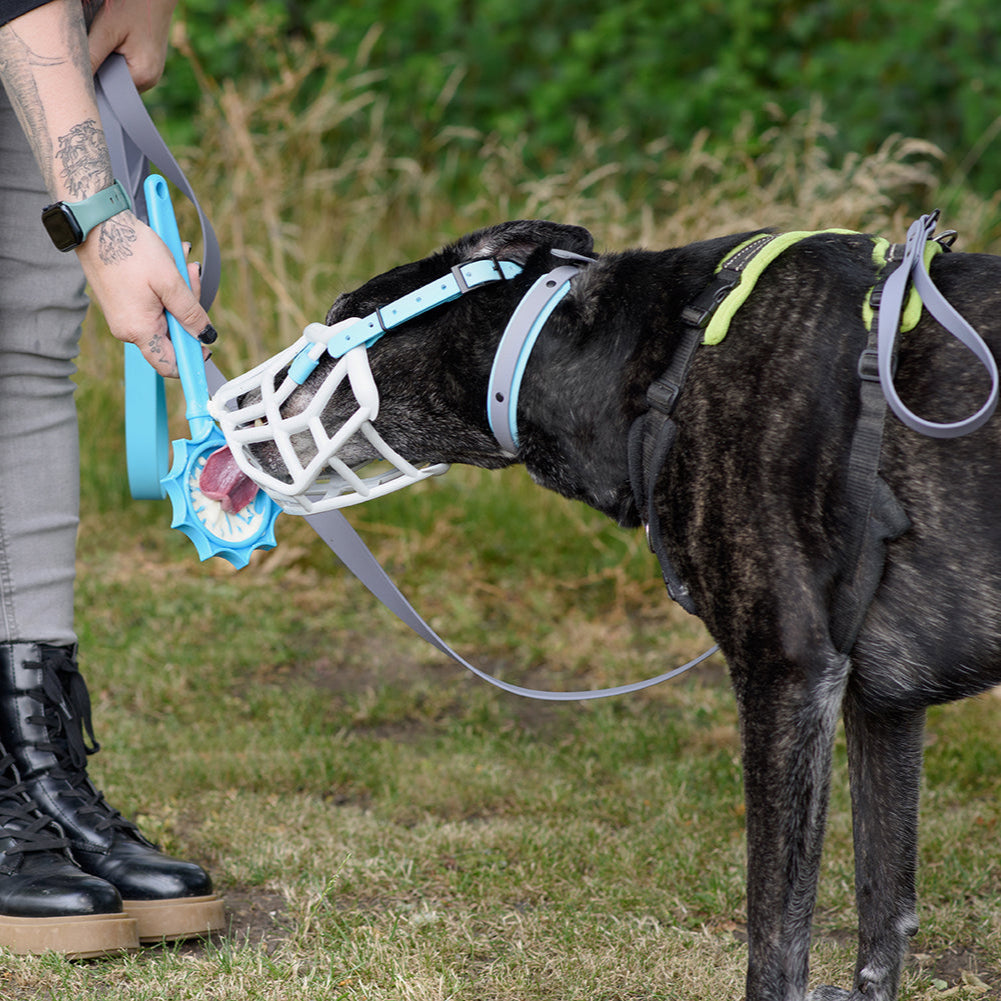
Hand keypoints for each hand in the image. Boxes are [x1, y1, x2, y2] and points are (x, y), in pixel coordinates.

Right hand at [76, 211, 213, 377]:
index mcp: (139, 330)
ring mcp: (124, 317)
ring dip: (180, 294)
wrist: (96, 224)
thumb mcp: (171, 282)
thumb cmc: (131, 250)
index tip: (207, 347)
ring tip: (182, 264)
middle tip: (194, 275)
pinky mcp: (122, 303)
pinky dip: (166, 289)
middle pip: (172, 335)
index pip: (169, 365)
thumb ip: (191, 313)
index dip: (191, 358)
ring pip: (165, 316)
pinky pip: (153, 305)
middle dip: (190, 310)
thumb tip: (206, 337)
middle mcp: (128, 330)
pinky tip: (170, 266)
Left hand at [87, 0, 176, 90]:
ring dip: (108, 64)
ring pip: (120, 78)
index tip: (80, 69)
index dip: (93, 82)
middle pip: (115, 87)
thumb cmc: (134, 6)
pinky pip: (127, 69)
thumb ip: (92, 56)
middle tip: (92, 49)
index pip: (110, 92)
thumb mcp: (107, 29)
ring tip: (105, 44)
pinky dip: (116, 59)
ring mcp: (152, 73)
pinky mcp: (149, 64)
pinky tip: (114, 44)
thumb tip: (77, 80)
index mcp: (143, 76)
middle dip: (100, 72)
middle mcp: (151, 80)